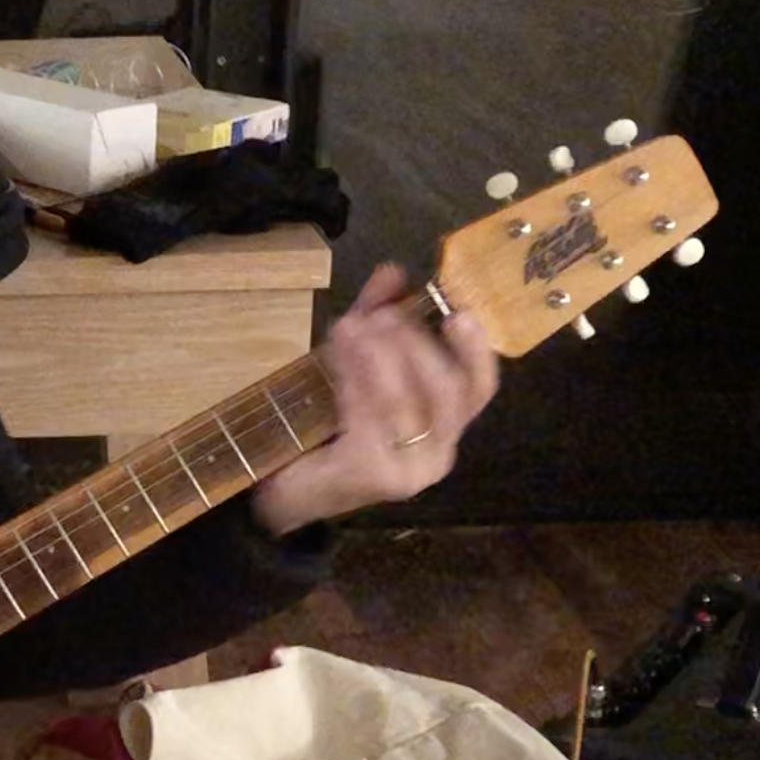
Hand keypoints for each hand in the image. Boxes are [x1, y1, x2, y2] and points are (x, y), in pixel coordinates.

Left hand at [251, 263, 498, 534]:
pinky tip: (338, 358)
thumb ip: (376, 320)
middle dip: (416, 345)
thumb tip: (394, 271)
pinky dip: (357, 382)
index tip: (458, 313)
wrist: (282, 488)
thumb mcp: (352, 363)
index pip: (478, 389)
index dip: (475, 351)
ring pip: (407, 402)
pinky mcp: (373, 477)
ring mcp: (408, 471)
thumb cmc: (324, 428)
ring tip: (351, 326)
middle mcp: (437, 454)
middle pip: (449, 393)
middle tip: (380, 316)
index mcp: (443, 427)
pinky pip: (372, 420)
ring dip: (379, 357)